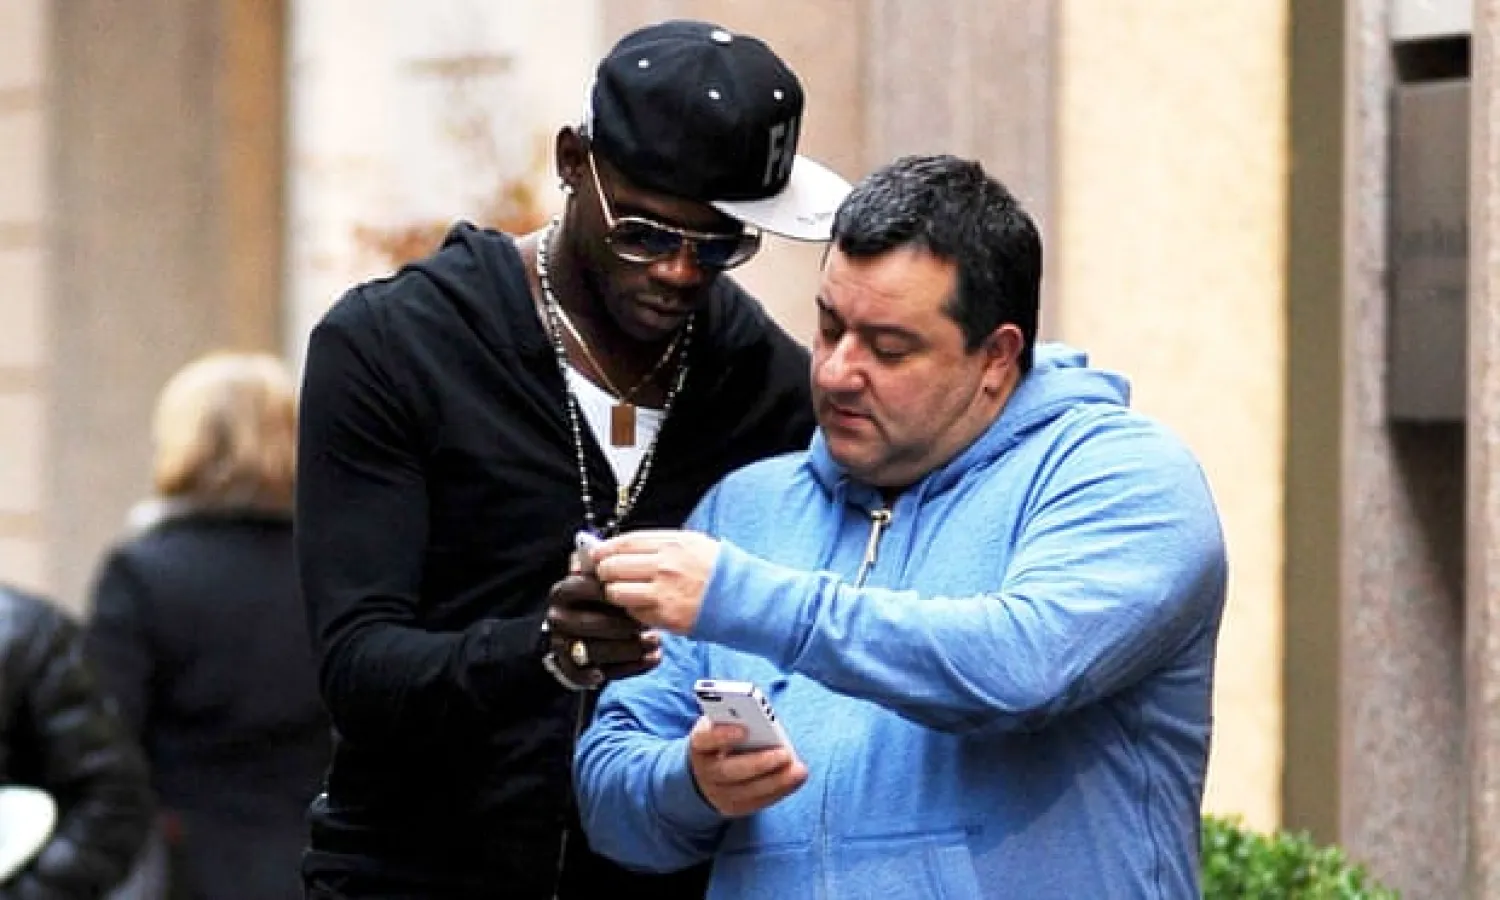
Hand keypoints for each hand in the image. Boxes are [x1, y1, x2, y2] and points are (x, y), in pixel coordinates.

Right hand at [545, 573, 660, 686]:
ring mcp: (563, 644)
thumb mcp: (604, 577)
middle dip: (623, 625)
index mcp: (563, 592)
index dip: (613, 592)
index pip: (584, 588)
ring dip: (630, 649)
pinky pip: (600, 672)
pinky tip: (650, 658)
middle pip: (589, 624)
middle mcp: (558, 618)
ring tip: (656, 641)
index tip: (638, 593)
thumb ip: (609, 567)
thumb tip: (611, 554)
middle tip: (649, 624)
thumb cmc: (604, 598)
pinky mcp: (573, 668)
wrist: (589, 626)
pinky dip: (627, 668)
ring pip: (595, 651)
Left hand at [593, 530, 720, 634]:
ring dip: (613, 593)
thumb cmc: (719, 571)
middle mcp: (665, 564)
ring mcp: (663, 591)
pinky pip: (633, 613)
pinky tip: (640, 608)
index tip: (595, 554)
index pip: (624, 542)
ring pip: (616, 592)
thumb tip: (626, 548)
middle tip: (603, 576)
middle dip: (602, 572)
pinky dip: (631, 611)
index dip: (604, 549)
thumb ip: (660, 545)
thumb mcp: (693, 544)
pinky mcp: (665, 616)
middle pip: (614, 566)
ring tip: (621, 594)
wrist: (743, 599)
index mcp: (672, 543)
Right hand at [687, 716, 807, 816]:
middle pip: (728, 771)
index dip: (722, 735)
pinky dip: (778, 791)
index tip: (744, 730)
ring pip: (746, 792)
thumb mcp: (724, 724)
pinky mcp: (733, 807)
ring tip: (798, 770)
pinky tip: (794, 780)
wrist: (708, 769)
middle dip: (759, 763)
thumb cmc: (724, 738)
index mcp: (700, 744)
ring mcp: (717, 793)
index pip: (704, 740)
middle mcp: (705, 771)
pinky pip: (757, 803)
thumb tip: (765, 721)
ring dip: (776, 781)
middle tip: (785, 754)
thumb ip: (738, 720)